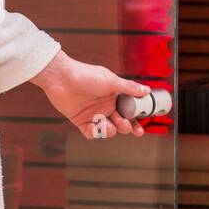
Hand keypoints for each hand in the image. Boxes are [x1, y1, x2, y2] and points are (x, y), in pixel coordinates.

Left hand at [31, 49, 151, 138]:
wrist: (61, 78)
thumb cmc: (86, 75)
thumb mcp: (111, 81)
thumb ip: (129, 87)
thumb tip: (146, 90)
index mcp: (114, 96)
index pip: (129, 110)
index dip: (136, 119)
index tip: (141, 126)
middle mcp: (105, 106)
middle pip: (121, 123)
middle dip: (125, 127)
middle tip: (124, 125)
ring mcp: (93, 114)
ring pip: (108, 130)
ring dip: (109, 130)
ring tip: (105, 123)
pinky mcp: (81, 120)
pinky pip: (91, 133)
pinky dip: (94, 132)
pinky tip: (94, 126)